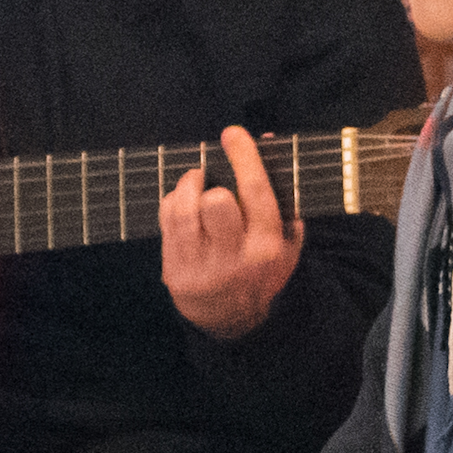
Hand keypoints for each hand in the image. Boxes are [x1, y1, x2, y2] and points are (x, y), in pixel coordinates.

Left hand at [161, 124, 302, 339]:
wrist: (232, 319)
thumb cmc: (260, 269)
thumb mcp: (284, 240)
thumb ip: (282, 193)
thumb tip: (267, 140)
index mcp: (267, 246)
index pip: (256, 193)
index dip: (243, 158)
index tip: (232, 134)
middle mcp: (235, 257)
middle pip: (217, 202)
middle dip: (210, 182)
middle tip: (208, 177)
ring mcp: (202, 266)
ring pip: (185, 211)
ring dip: (186, 186)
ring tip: (193, 182)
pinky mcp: (175, 271)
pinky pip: (167, 224)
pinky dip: (172, 203)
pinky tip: (181, 204)